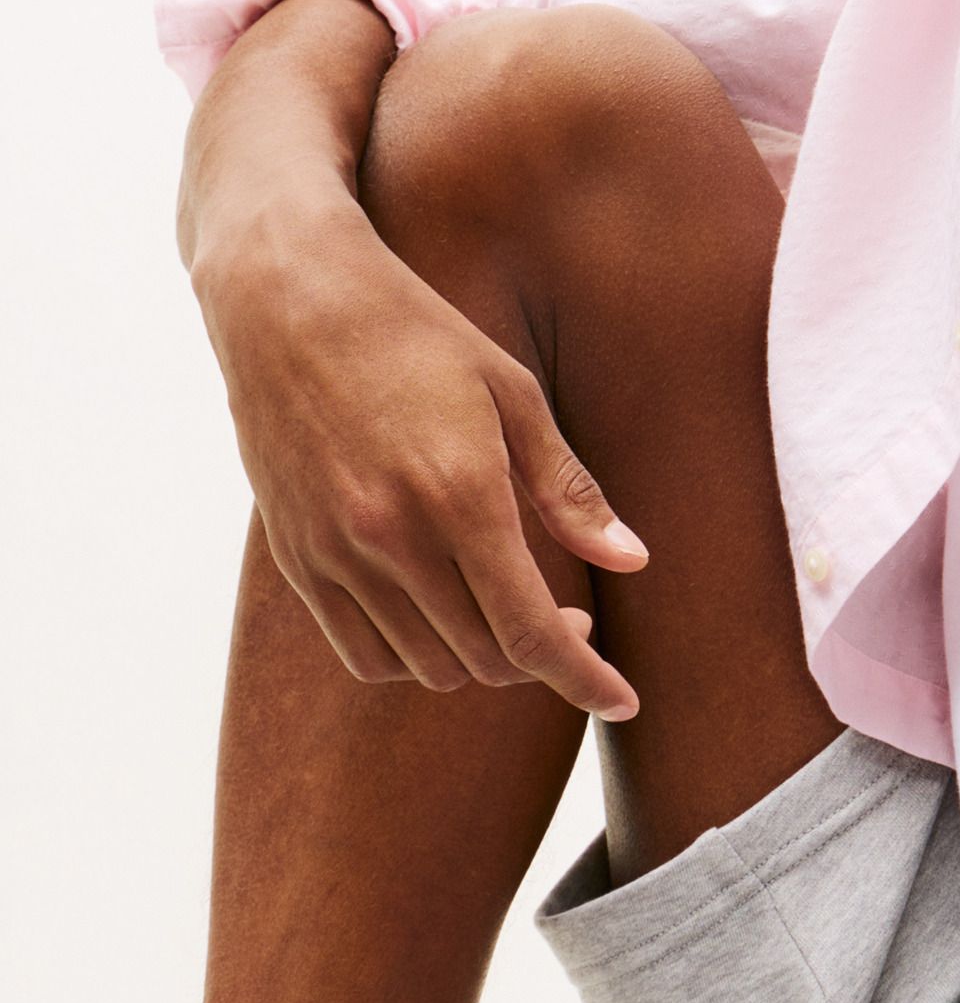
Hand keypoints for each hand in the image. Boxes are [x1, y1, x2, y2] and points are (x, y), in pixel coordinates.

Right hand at [199, 198, 646, 716]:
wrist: (285, 299)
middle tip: (571, 618)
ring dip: (482, 660)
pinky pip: (364, 653)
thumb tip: (632, 562)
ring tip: (506, 611)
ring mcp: (336, 553)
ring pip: (427, 666)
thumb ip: (569, 489)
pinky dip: (414, 657)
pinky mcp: (297, 557)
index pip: (532, 633)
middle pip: (486, 658)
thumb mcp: (511, 393)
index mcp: (461, 495)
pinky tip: (441, 617)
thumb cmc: (413, 333)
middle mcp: (392, 537)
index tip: (622, 703)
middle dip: (543, 659)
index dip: (584, 681)